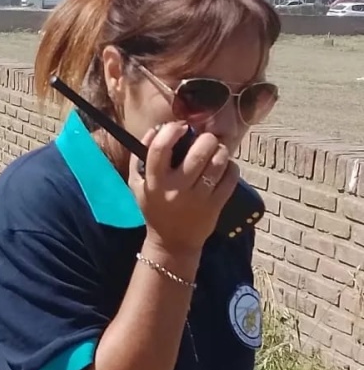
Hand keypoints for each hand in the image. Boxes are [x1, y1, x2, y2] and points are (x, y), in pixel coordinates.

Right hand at [129, 122, 238, 254]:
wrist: (171, 242)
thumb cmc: (154, 208)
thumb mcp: (137, 185)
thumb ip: (140, 157)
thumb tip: (155, 130)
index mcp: (154, 182)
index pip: (159, 149)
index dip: (171, 131)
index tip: (180, 127)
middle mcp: (176, 189)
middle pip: (198, 153)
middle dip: (206, 139)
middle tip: (206, 139)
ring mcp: (198, 198)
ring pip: (217, 163)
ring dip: (221, 150)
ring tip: (217, 150)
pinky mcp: (215, 205)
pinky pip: (230, 178)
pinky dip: (231, 167)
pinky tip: (224, 166)